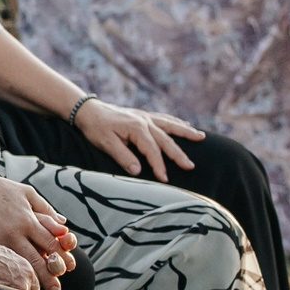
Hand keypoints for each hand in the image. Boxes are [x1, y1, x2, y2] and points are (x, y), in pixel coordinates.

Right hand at [0, 165, 74, 285]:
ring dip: (30, 279)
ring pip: (18, 265)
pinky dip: (10, 270)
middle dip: (49, 277)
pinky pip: (0, 260)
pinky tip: (15, 279)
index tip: (69, 268)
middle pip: (36, 260)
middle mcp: (14, 233)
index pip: (51, 243)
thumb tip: (63, 224)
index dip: (62, 257)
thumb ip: (46, 210)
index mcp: (28, 220)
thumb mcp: (27, 193)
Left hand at [76, 99, 201, 180]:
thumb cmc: (95, 128)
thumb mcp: (105, 143)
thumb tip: (138, 171)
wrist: (88, 109)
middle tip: (191, 166)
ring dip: (186, 132)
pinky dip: (176, 122)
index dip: (158, 166)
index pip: (152, 151)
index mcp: (136, 128)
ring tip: (201, 137)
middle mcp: (145, 121)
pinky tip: (185, 124)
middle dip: (179, 154)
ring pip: (170, 125)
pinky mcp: (143, 115)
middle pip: (166, 139)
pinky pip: (164, 118)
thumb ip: (123, 157)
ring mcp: (145, 117)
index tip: (164, 179)